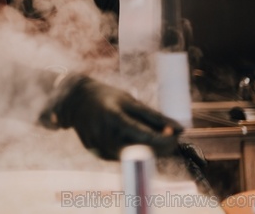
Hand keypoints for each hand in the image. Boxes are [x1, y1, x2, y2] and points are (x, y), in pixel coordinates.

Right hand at [38, 73, 182, 159]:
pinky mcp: (97, 153)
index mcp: (114, 118)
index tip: (176, 136)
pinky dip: (131, 150)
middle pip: (141, 151)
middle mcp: (105, 135)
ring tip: (153, 137)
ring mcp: (99, 146)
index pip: (145, 136)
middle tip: (171, 138)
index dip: (165, 139)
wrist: (74, 100)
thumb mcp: (130, 101)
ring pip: (133, 157)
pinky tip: (131, 139)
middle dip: (160, 147)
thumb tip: (180, 129)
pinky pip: (122, 156)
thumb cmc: (106, 97)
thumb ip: (155, 117)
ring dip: (147, 150)